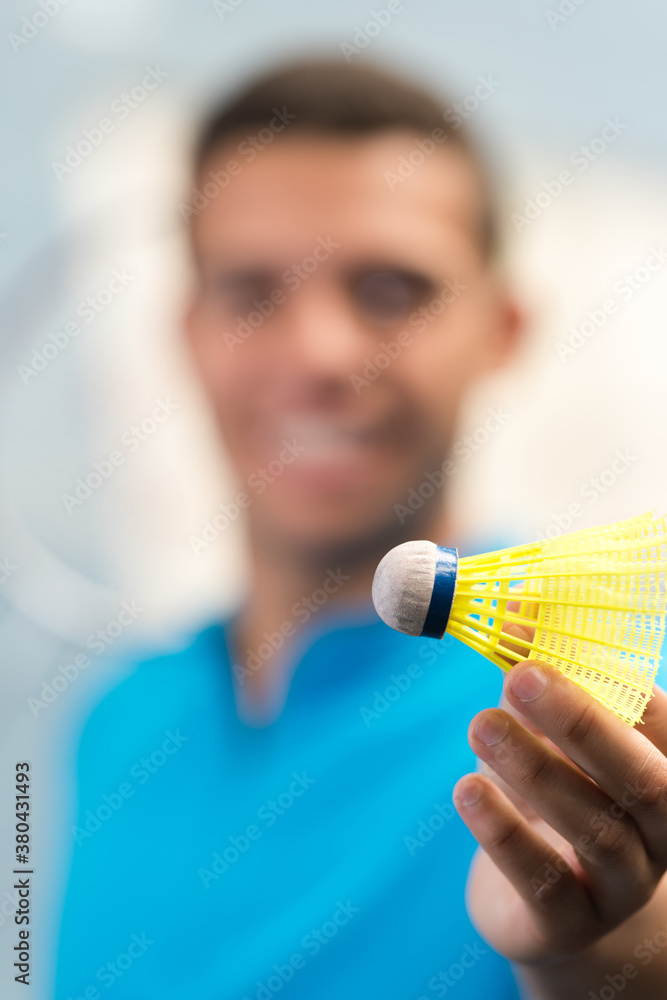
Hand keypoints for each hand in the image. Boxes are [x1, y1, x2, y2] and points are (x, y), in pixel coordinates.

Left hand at [453, 660, 666, 964]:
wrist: (545, 907)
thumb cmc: (550, 796)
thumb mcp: (544, 733)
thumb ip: (536, 674)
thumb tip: (514, 601)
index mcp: (664, 772)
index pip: (661, 722)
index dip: (607, 676)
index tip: (543, 635)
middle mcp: (660, 832)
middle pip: (643, 779)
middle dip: (582, 723)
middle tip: (521, 676)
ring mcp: (622, 885)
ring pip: (596, 828)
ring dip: (535, 771)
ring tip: (480, 726)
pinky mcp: (570, 923)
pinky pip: (546, 881)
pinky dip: (505, 832)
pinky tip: (467, 789)